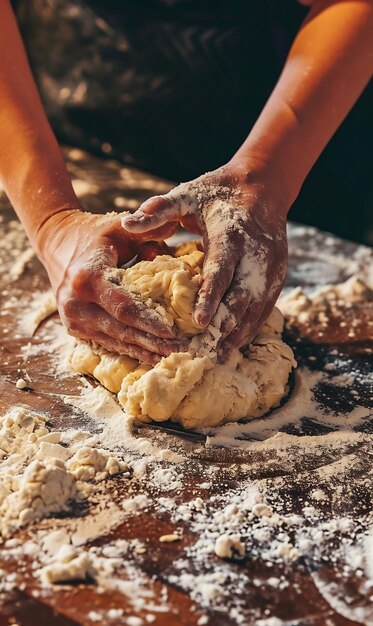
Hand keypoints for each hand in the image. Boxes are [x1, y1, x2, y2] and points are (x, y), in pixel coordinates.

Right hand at [37, 209, 186, 364]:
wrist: (56, 242)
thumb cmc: (93, 233)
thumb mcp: (118, 226)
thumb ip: (145, 229)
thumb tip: (174, 227)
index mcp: (88, 277)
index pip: (124, 307)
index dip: (149, 322)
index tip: (173, 331)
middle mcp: (76, 303)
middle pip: (121, 330)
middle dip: (152, 342)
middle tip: (182, 349)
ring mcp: (72, 318)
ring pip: (114, 341)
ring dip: (143, 350)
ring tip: (172, 355)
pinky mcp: (73, 327)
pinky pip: (105, 341)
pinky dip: (129, 349)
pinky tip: (150, 355)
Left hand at [122, 164, 287, 356]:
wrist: (263, 187)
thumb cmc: (217, 193)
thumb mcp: (188, 194)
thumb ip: (158, 210)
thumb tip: (127, 224)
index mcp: (233, 233)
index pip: (223, 269)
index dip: (212, 296)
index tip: (197, 322)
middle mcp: (258, 254)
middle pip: (244, 297)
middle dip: (225, 327)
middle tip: (204, 353)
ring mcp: (272, 268)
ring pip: (256, 309)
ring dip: (237, 334)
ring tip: (215, 358)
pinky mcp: (277, 277)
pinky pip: (264, 309)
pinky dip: (248, 329)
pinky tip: (231, 346)